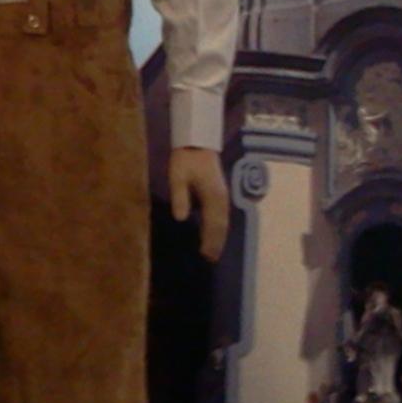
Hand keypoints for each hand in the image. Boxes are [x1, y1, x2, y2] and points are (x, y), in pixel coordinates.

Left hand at [169, 146, 230, 263]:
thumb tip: (181, 218)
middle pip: (221, 225)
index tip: (205, 255)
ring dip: (219, 236)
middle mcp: (221, 198)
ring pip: (223, 221)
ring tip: (214, 252)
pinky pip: (221, 215)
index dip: (210, 240)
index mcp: (212, 196)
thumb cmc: (185, 159)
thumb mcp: (177, 176)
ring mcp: (223, 195)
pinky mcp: (220, 193)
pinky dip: (219, 227)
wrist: (197, 142)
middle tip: (210, 260)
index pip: (212, 224)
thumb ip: (179, 197)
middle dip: (216, 242)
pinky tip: (214, 234)